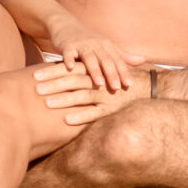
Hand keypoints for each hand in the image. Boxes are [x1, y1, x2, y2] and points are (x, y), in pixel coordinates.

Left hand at [31, 60, 146, 126]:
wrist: (152, 89)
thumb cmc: (123, 80)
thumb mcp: (105, 71)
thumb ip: (89, 70)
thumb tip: (67, 68)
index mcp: (96, 71)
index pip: (70, 69)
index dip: (52, 71)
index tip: (35, 74)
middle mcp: (100, 82)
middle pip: (73, 81)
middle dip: (53, 83)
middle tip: (35, 87)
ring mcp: (106, 96)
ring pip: (82, 96)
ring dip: (64, 99)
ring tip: (47, 103)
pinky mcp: (112, 110)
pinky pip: (95, 114)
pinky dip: (81, 116)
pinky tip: (67, 120)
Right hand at [40, 14, 137, 95]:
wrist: (65, 24)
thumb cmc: (88, 40)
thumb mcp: (106, 46)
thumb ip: (123, 56)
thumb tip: (143, 60)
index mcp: (107, 45)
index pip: (117, 61)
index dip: (123, 72)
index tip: (129, 85)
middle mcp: (95, 44)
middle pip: (105, 60)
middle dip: (111, 74)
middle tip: (116, 88)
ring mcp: (81, 44)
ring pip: (89, 58)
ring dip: (94, 70)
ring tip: (99, 83)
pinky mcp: (67, 45)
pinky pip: (68, 53)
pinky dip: (69, 60)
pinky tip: (70, 68)